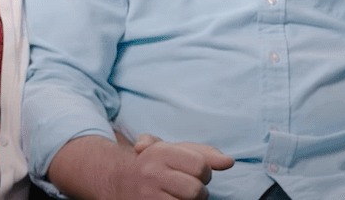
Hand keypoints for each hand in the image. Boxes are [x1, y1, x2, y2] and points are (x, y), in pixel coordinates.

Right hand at [106, 133, 232, 199]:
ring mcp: (147, 194)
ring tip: (180, 197)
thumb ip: (204, 153)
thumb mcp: (175, 150)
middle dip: (199, 192)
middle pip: (196, 191)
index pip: (201, 166)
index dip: (205, 173)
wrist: (116, 179)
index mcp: (161, 151)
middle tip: (190, 189)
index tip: (197, 174)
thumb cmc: (155, 163)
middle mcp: (151, 172)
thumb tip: (228, 162)